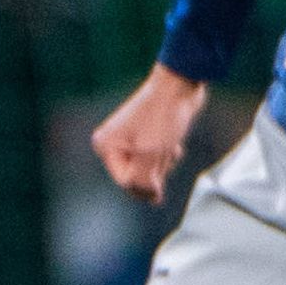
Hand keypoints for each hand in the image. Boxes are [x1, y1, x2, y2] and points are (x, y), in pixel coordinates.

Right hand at [91, 65, 208, 205]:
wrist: (180, 86)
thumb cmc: (162, 116)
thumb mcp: (150, 155)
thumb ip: (144, 182)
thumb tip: (152, 198)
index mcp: (106, 147)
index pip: (126, 182)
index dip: (147, 178)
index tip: (157, 159)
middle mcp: (113, 144)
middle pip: (137, 178)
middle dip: (156, 169)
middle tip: (162, 146)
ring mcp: (130, 141)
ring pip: (149, 171)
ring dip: (164, 162)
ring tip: (168, 141)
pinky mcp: (147, 138)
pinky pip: (157, 161)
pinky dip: (168, 156)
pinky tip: (173, 141)